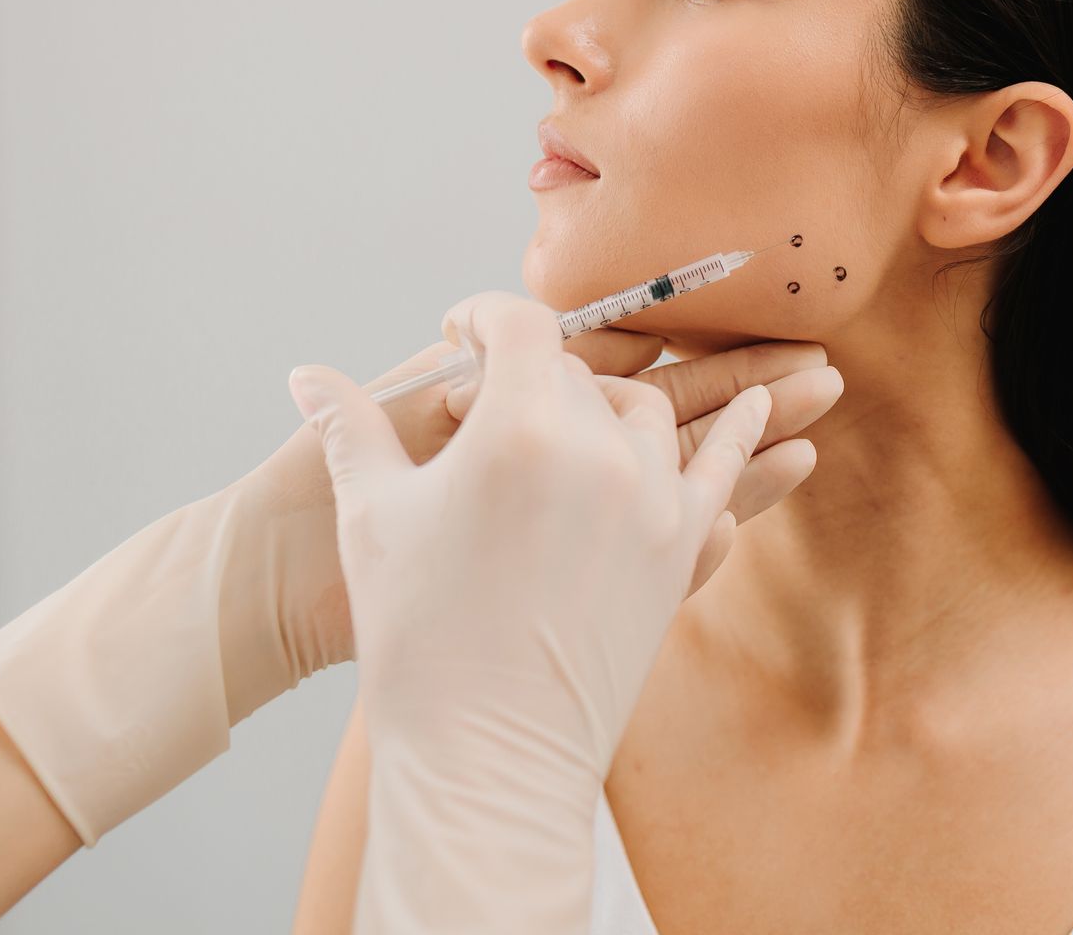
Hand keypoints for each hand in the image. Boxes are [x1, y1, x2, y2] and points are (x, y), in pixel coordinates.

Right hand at [288, 293, 797, 933]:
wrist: (484, 754)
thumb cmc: (415, 636)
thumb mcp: (372, 516)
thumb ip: (348, 428)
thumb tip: (304, 375)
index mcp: (518, 427)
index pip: (519, 326)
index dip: (484, 318)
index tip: (461, 333)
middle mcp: (600, 449)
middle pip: (578, 373)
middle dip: (534, 375)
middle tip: (496, 400)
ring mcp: (654, 498)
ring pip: (648, 409)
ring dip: (614, 402)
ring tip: (586, 411)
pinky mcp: (681, 549)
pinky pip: (726, 471)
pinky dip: (747, 437)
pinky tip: (767, 414)